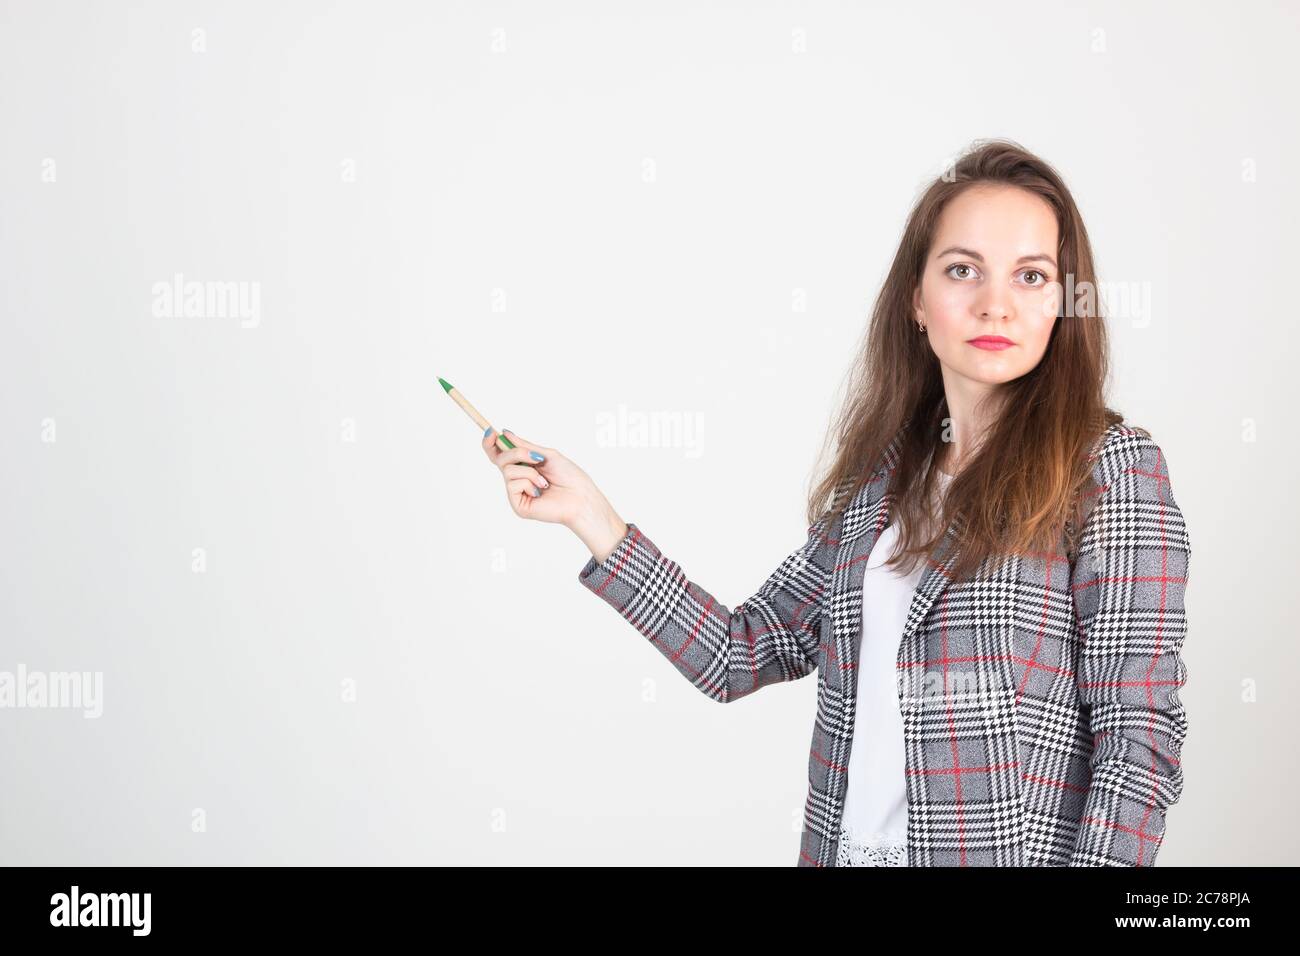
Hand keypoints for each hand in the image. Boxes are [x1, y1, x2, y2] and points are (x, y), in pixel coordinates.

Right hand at [479, 427, 600, 523]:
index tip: (490, 431)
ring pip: (507, 471)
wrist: (580, 497)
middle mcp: (517, 479)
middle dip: (517, 453)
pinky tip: (541, 491)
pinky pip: (512, 484)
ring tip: (545, 481)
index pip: (499, 454)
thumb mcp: (546, 455)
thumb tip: (505, 433)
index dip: (490, 443)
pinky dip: (529, 483)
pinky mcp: (517, 505)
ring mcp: (516, 493)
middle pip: (500, 459)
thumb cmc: (569, 477)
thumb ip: (524, 446)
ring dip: (529, 471)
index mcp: (523, 466)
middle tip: (536, 457)